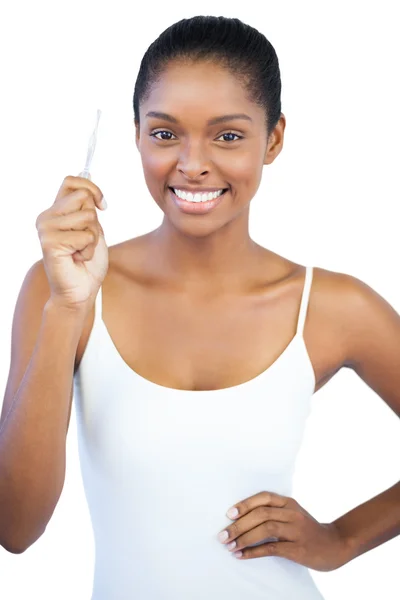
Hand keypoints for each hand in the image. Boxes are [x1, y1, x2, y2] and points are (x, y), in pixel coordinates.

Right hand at [36, 174, 107, 310]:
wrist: (80, 291)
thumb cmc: (87, 263)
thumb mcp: (93, 230)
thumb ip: (88, 210)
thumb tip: (92, 193)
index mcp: (56, 211)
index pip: (71, 181)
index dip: (92, 188)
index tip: (103, 206)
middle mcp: (47, 216)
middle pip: (83, 197)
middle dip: (94, 220)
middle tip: (85, 240)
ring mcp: (46, 228)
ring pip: (87, 217)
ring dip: (92, 238)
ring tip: (80, 251)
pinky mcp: (50, 242)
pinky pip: (85, 235)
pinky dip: (89, 250)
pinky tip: (77, 259)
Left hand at [217, 491, 350, 571]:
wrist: (335, 545)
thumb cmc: (307, 530)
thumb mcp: (292, 514)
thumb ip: (273, 512)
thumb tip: (240, 518)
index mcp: (289, 503)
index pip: (263, 498)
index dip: (245, 504)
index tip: (229, 514)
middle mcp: (292, 513)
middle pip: (261, 513)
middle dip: (238, 524)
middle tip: (222, 535)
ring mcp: (297, 530)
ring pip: (265, 528)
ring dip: (244, 537)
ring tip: (230, 546)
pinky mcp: (298, 548)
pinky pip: (272, 548)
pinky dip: (254, 551)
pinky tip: (242, 555)